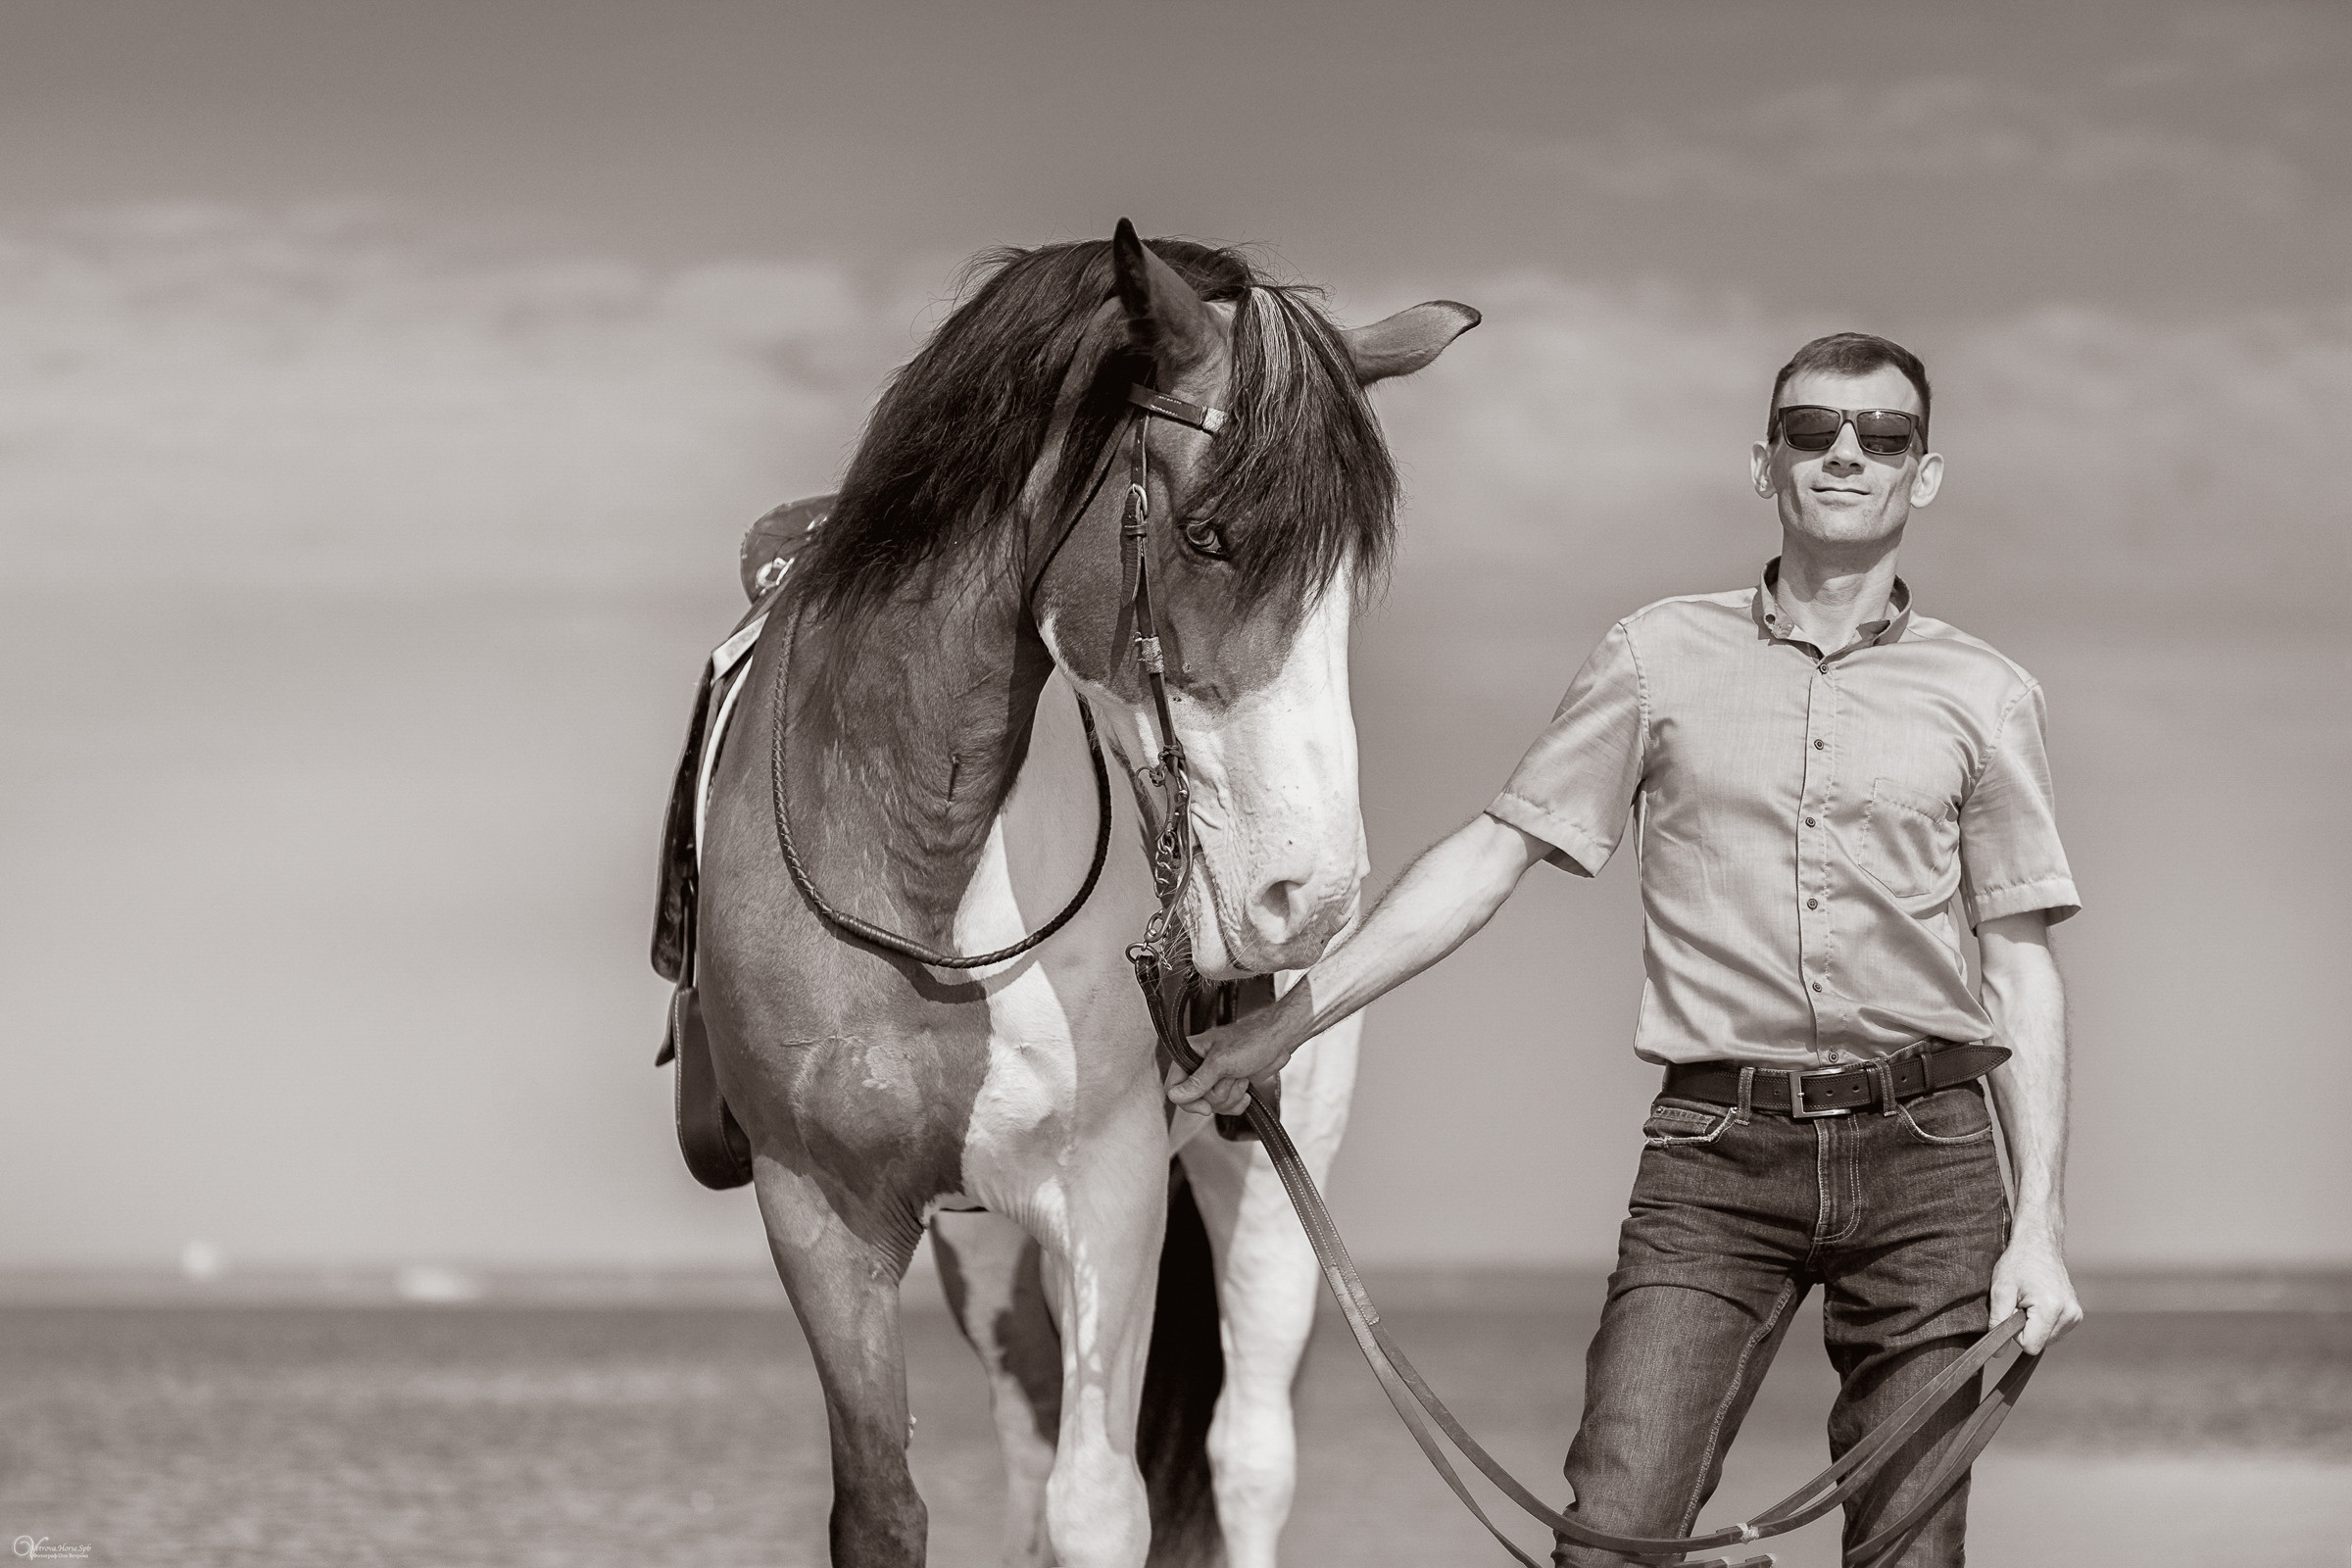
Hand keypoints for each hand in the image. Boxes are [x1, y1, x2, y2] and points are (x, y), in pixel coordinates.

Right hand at [1166, 1011, 1293, 1117]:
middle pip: (1195, 1100)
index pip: (1174, 1086)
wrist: (1278, 1041)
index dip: (1189, 1101)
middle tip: (1232, 1077)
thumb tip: (1174, 1096)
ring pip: (1212, 1105)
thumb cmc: (1251, 1041)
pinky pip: (1226, 1107)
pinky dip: (1238, 1102)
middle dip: (1218, 1095)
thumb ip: (1197, 1082)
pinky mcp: (1229, 1086)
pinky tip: (1247, 1090)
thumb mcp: (1221, 1063)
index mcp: (1189, 1053)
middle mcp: (1198, 1066)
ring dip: (1231, 1096)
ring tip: (1241, 1078)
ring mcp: (1214, 1078)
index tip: (1207, 1108)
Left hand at [1989, 1232, 2082, 1354]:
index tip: (2013, 1311)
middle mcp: (2070, 1314)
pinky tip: (2039, 1301)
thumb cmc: (2018, 1263)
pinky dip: (2043, 1321)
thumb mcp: (2000, 1290)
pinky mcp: (2077, 1314)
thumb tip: (1998, 1353)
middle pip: (2039, 1343)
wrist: (2039, 1243)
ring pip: (2047, 1339)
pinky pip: (2054, 1331)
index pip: (2030, 1345)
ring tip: (2030, 1299)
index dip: (2015, 1333)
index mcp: (2052, 1309)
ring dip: (2034, 1324)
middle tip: (2021, 1302)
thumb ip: (1998, 1322)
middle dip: (2025, 1328)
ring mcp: (2076, 1315)